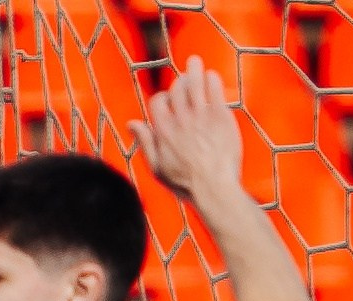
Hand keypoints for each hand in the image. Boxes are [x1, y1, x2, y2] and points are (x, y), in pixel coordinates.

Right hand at [130, 59, 244, 205]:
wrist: (214, 186)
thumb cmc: (185, 182)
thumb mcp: (157, 167)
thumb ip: (145, 142)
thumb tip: (132, 123)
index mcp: (163, 130)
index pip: (157, 101)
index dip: (161, 98)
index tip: (167, 101)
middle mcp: (180, 118)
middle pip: (176, 88)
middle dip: (179, 81)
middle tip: (184, 78)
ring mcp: (201, 115)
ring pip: (195, 82)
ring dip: (194, 69)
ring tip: (194, 61)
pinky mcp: (220, 115)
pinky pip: (214, 89)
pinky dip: (211, 79)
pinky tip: (212, 76)